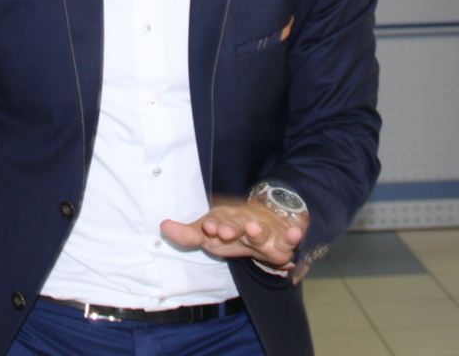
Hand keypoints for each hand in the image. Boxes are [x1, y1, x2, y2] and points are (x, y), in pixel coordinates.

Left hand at [160, 195, 307, 272]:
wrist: (271, 218)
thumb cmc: (235, 230)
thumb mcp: (211, 235)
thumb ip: (189, 235)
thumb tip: (163, 226)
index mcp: (226, 221)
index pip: (218, 222)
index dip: (214, 225)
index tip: (209, 227)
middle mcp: (245, 223)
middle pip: (238, 224)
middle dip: (232, 227)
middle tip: (224, 230)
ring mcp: (265, 231)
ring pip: (261, 230)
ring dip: (257, 229)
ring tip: (253, 228)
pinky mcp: (283, 241)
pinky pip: (289, 238)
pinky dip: (293, 235)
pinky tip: (295, 233)